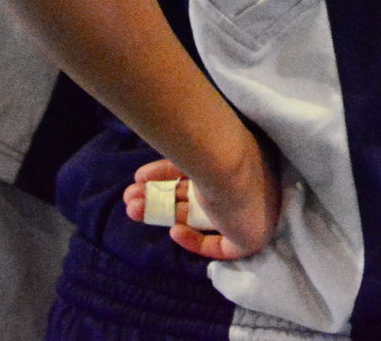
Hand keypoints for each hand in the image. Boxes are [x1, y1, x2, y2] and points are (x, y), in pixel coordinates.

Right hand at [124, 144, 279, 261]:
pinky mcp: (249, 239)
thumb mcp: (188, 146)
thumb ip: (174, 148)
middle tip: (130, 195)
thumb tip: (153, 133)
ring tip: (130, 207)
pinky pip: (217, 246)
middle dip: (158, 194)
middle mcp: (246, 182)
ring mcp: (250, 211)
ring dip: (164, 212)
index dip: (168, 174)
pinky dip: (192, 239)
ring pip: (198, 217)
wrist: (230, 165)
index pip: (200, 171)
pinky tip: (174, 230)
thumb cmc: (209, 148)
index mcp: (237, 156)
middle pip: (195, 195)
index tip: (142, 175)